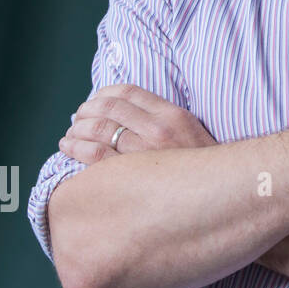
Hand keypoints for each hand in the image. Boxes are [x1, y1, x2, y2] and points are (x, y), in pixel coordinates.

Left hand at [59, 83, 216, 164]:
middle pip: (108, 109)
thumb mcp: (190, 133)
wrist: (220, 195)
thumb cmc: (201, 168)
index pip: (127, 92)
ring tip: (70, 134)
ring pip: (97, 130)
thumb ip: (163, 120)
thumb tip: (128, 112)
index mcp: (172, 116)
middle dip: (85, 111)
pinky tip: (68, 147)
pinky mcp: (131, 176)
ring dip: (76, 129)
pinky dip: (75, 147)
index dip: (103, 94)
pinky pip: (94, 156)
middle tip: (78, 118)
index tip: (94, 101)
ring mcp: (144, 153)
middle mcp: (157, 130)